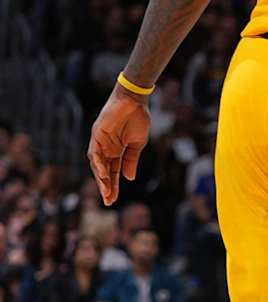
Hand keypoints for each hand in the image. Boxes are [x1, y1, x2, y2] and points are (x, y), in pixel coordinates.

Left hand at [88, 85, 149, 206]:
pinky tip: (102, 173)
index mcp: (116, 151)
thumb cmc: (138, 119)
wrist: (135, 100)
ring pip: (97, 164)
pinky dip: (98, 163)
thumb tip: (129, 178)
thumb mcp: (137, 144)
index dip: (113, 186)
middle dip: (105, 187)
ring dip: (100, 178)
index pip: (113, 172)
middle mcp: (106, 149)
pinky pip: (95, 152)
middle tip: (108, 201)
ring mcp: (100, 142)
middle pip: (103, 171)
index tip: (114, 200)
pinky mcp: (97, 134)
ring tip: (105, 191)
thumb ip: (131, 160)